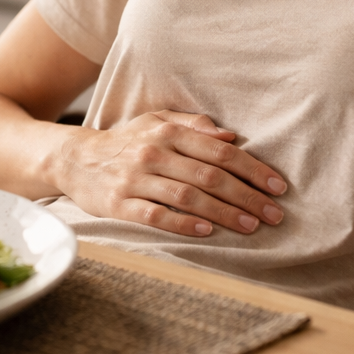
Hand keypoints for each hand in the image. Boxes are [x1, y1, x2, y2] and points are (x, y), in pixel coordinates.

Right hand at [51, 110, 287, 236]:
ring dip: (223, 213)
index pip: (220, 150)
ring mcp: (135, 179)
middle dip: (247, 196)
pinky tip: (206, 232)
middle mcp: (153, 153)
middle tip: (274, 214)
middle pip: (209, 176)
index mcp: (167, 132)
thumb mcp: (156, 122)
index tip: (278, 186)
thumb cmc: (125, 141)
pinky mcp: (119, 204)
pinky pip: (155, 215)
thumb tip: (232, 136)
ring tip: (250, 226)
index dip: (252, 169)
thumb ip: (193, 125)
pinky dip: (182, 224)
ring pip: (187, 197)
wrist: (74, 159)